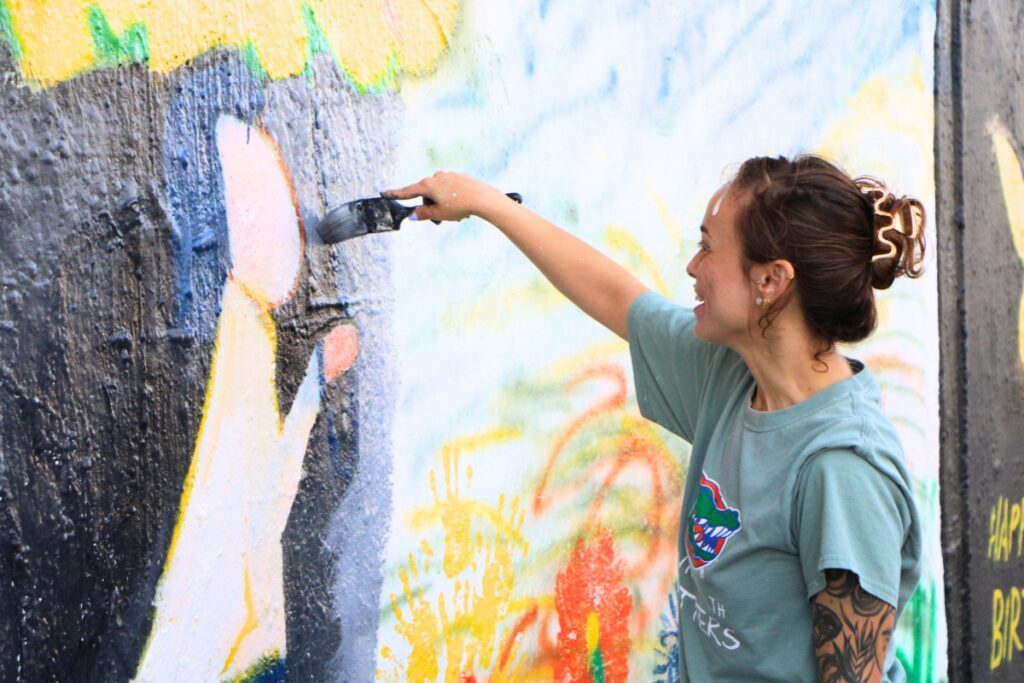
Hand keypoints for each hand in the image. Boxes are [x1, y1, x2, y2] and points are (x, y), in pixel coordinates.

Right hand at [383, 171, 506, 221]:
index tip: (384, 193)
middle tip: (442, 218)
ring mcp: (448, 175)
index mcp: (428, 185)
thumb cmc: (460, 206)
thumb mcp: (438, 214)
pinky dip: (452, 199)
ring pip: (439, 192)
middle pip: (426, 194)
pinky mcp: (459, 177)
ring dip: (442, 203)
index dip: (396, 194)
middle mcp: (436, 177)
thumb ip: (423, 214)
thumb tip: (413, 214)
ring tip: (456, 213)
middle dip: (431, 206)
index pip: (408, 191)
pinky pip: (450, 189)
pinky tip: (463, 206)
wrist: (483, 198)